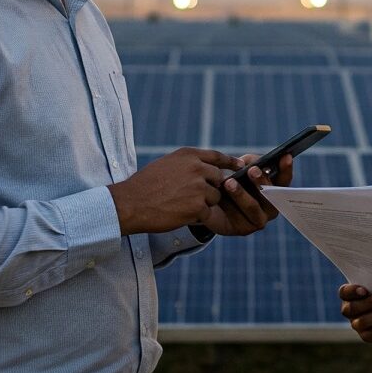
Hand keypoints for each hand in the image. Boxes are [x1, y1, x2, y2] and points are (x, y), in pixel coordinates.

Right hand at [109, 147, 241, 234]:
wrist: (130, 204)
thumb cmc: (145, 185)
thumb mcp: (166, 164)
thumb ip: (188, 164)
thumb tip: (206, 168)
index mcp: (189, 155)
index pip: (217, 156)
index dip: (230, 161)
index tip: (241, 165)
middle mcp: (197, 168)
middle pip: (219, 179)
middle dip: (210, 188)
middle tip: (192, 196)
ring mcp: (199, 188)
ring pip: (214, 197)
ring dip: (203, 204)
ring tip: (181, 205)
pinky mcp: (198, 207)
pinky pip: (207, 213)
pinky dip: (197, 217)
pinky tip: (180, 214)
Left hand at [201, 159, 282, 236]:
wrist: (211, 205)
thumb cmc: (230, 183)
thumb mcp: (239, 169)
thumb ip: (248, 162)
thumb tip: (248, 162)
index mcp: (273, 190)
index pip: (283, 180)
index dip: (286, 169)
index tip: (286, 156)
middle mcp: (271, 206)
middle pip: (271, 195)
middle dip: (261, 181)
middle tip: (252, 170)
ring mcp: (259, 220)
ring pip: (253, 207)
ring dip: (241, 194)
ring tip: (229, 182)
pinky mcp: (244, 229)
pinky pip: (238, 218)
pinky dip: (228, 206)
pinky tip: (218, 198)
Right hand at [339, 283, 371, 342]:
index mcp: (349, 295)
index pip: (344, 293)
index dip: (352, 292)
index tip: (364, 290)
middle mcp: (349, 310)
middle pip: (351, 309)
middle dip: (367, 304)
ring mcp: (356, 324)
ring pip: (360, 322)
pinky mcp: (366, 335)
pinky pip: (370, 335)